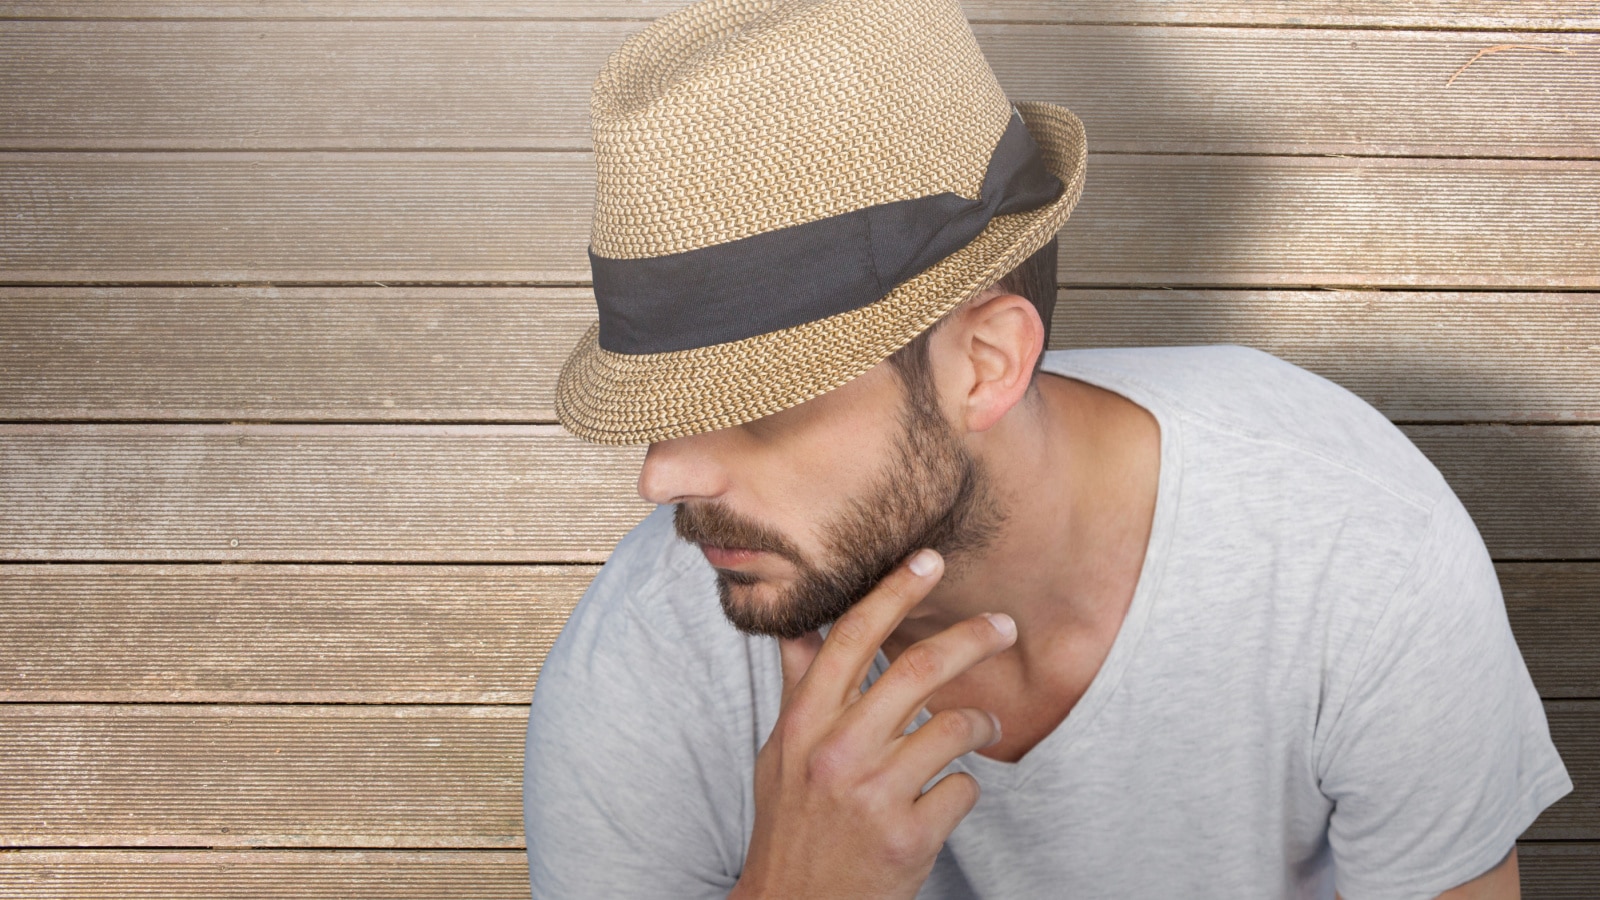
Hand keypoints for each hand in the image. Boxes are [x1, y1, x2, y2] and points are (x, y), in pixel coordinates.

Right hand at [730, 549, 1017, 898]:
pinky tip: (943, 799)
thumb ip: (800, 689)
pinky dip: (962, 788)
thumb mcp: (781, 753)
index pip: (851, 637)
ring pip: (953, 727)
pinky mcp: (908, 838)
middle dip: (973, 639)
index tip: (930, 559)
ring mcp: (873, 796)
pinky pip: (963, 788)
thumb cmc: (791, 825)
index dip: (894, 591)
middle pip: (917, 670)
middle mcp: (836, 752)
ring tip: (981, 727)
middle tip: (1005, 625)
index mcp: (804, 723)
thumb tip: (798, 626)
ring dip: (979, 723)